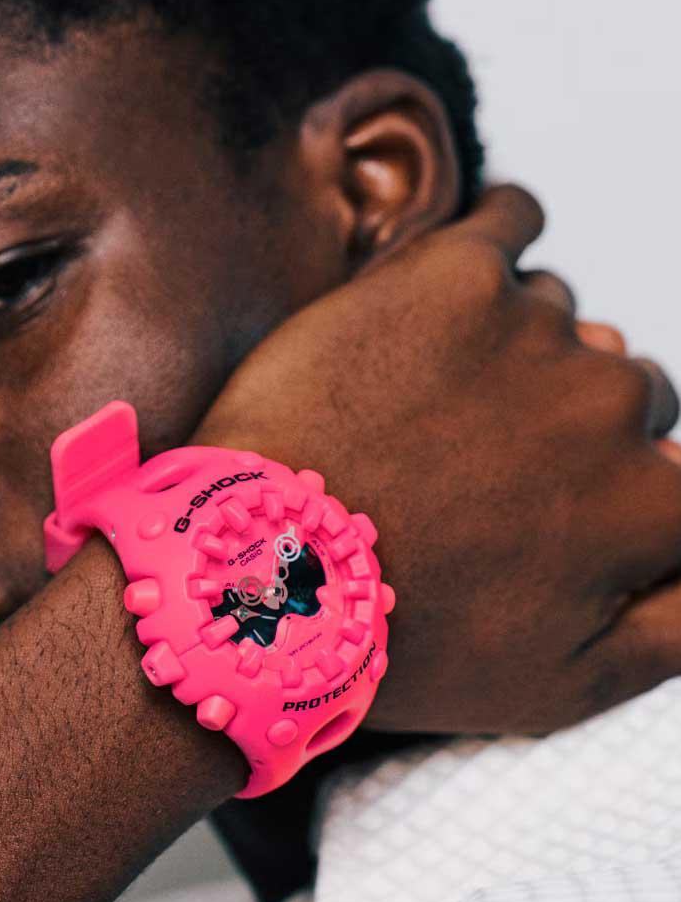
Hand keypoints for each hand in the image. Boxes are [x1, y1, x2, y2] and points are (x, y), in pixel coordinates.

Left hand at [192, 186, 680, 735]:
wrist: (262, 578)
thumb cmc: (405, 643)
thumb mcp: (564, 684)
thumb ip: (679, 626)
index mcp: (650, 500)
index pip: (671, 474)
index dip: (611, 494)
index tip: (545, 510)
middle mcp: (615, 403)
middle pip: (623, 389)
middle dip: (563, 424)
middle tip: (472, 465)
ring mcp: (535, 330)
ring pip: (556, 317)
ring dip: (513, 349)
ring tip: (424, 408)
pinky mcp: (452, 273)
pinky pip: (511, 218)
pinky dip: (493, 246)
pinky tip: (451, 290)